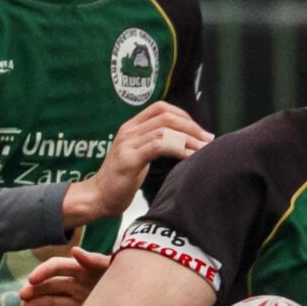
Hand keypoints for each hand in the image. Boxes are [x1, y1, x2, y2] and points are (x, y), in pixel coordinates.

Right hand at [19, 245, 109, 305]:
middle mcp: (80, 285)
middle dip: (35, 288)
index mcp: (84, 270)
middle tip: (22, 296)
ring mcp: (81, 303)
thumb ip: (96, 260)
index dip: (43, 271)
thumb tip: (74, 250)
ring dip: (38, 304)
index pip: (57, 267)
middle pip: (51, 285)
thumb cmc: (132, 281)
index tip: (31, 280)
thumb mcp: (115, 268)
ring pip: (54, 302)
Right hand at [63, 102, 211, 228]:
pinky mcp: (129, 159)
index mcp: (131, 127)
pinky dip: (178, 149)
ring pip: (165, 131)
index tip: (199, 130)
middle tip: (208, 139)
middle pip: (166, 117)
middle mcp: (129, 131)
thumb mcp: (139, 155)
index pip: (161, 108)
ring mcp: (127, 144)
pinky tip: (190, 157)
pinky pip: (158, 146)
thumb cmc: (120, 180)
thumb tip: (184, 141)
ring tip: (203, 149)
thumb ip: (155, 144)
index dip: (184, 115)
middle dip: (192, 127)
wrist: (98, 197)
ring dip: (189, 139)